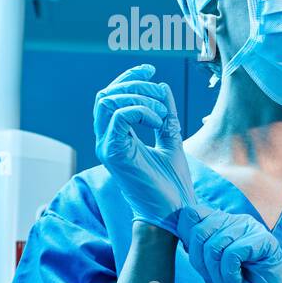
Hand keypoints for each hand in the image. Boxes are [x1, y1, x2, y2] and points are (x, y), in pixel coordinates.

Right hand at [94, 64, 195, 233]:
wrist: (175, 213)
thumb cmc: (172, 184)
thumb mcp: (172, 141)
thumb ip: (166, 117)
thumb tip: (162, 87)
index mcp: (119, 136)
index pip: (113, 97)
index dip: (130, 78)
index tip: (151, 69)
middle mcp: (108, 139)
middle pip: (106, 94)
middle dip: (135, 86)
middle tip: (161, 97)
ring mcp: (108, 146)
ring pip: (108, 101)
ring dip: (139, 98)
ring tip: (161, 114)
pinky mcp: (113, 154)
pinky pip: (118, 117)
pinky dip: (139, 111)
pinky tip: (157, 121)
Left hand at [179, 206, 281, 282]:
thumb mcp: (204, 265)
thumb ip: (193, 241)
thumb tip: (178, 218)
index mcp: (219, 222)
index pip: (191, 214)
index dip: (188, 241)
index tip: (201, 262)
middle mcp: (235, 220)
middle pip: (199, 232)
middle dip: (203, 263)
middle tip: (219, 277)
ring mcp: (251, 227)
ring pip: (215, 245)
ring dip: (219, 273)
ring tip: (231, 281)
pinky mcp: (265, 239)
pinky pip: (232, 253)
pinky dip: (231, 274)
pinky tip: (239, 280)